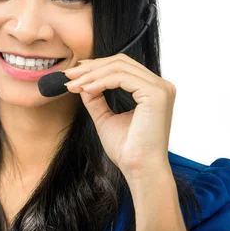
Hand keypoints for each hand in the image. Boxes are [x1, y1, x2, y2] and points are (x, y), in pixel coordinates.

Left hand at [64, 53, 175, 179]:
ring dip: (91, 74)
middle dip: (91, 67)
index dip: (96, 66)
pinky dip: (100, 81)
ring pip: (119, 67)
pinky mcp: (156, 94)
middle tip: (68, 75)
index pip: (122, 66)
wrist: (139, 169)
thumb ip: (95, 98)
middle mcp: (160, 86)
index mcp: (152, 90)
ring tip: (73, 85)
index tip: (73, 73)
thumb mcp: (105, 118)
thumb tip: (80, 81)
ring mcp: (161, 88)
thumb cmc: (127, 149)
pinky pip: (121, 78)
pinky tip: (85, 89)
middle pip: (120, 62)